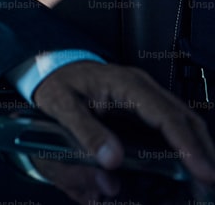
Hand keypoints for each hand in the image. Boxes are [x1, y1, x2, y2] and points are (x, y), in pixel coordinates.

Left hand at [32, 61, 214, 183]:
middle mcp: (142, 87)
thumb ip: (85, 132)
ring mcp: (146, 96)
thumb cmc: (56, 83)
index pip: (166, 115)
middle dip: (204, 151)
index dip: (186, 145)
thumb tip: (113, 160)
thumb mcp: (60, 105)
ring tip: (206, 178)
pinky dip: (185, 145)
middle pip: (185, 118)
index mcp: (125, 84)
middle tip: (211, 182)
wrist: (51, 69)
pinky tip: (187, 166)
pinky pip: (172, 125)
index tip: (201, 170)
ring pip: (184, 122)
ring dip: (198, 149)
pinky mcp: (144, 107)